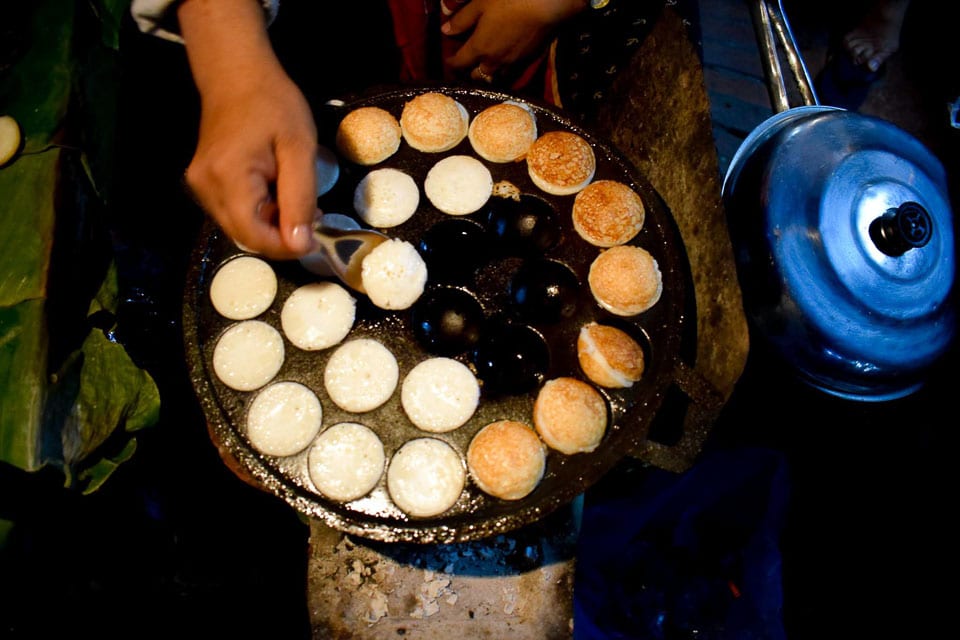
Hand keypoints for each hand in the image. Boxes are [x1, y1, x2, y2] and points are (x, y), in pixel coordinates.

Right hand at [178, 0, 316, 258]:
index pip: (253, 237)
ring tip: (299, 201)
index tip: (316, 241)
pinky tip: (279, 192)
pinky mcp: (204, 182)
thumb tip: (300, 244)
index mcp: (228, 179)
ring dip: (272, 224)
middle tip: (313, 218)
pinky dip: (260, 212)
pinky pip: (234, 211)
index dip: (286, 247)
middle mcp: (206, 188)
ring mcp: (201, 186)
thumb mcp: (299, 148)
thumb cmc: (273, 104)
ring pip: (240, 226)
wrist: (237, 74)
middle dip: (281, 236)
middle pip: (245, 236)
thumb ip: (300, 198)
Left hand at [442, 0, 587, 83]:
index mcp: (479, 48)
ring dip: (487, 75)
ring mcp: (512, 64)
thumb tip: (446, 31)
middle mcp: (494, 62)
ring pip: (495, 78)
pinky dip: (504, 71)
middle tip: (466, 66)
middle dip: (468, 72)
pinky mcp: (527, 62)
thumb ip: (461, 19)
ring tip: (485, 67)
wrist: (547, 6)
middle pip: (476, 76)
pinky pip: (511, 73)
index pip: (459, 63)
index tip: (448, 61)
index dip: (451, 63)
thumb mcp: (480, 4)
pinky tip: (504, 62)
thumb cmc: (510, 0)